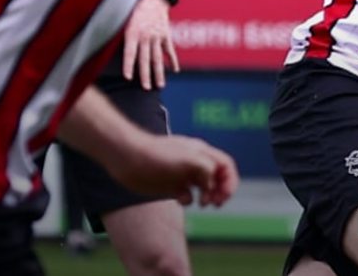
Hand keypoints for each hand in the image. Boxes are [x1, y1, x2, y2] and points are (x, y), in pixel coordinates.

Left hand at [109, 133, 238, 206]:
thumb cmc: (158, 156)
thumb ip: (207, 171)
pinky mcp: (170, 185)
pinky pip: (186, 195)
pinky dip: (189, 200)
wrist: (127, 158)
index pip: (226, 165)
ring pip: (204, 187)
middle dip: (221, 190)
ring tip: (204, 204)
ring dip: (208, 197)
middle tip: (215, 203)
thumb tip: (211, 186)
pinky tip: (182, 200)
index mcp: (202, 153)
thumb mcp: (189, 160)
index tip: (224, 195)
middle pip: (218, 177)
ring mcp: (182, 174)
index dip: (230, 181)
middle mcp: (195, 163)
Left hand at [123, 0, 178, 89]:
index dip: (128, 65)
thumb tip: (102, 44)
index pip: (130, 53)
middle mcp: (146, 35)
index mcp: (133, 32)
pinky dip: (173, 60)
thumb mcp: (122, 16)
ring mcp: (157, 36)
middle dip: (145, 75)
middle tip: (145, 88)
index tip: (128, 78)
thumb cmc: (134, 5)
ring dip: (159, 73)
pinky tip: (175, 70)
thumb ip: (116, 32)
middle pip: (145, 59)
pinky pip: (169, 49)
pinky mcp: (166, 34)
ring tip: (159, 85)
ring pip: (158, 57)